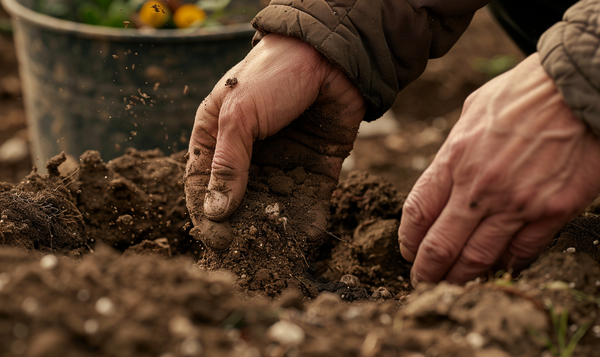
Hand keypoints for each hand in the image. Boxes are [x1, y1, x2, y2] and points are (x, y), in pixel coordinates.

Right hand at [184, 34, 364, 248]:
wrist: (332, 57)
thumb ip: (228, 163)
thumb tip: (215, 212)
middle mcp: (247, 155)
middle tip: (247, 257)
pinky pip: (307, 201)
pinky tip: (307, 237)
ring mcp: (280, 163)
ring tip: (277, 254)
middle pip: (237, 202)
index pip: (202, 185)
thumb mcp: (240, 115)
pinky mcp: (313, 170)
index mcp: (216, 137)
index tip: (217, 242)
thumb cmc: (274, 75)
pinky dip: (306, 220)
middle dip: (241, 229)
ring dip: (273, 230)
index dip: (206, 215)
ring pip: (271, 206)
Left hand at [399, 53, 599, 284]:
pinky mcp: (551, 212)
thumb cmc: (522, 94)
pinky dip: (505, 266)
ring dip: (460, 278)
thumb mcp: (471, 113)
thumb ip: (453, 151)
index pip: (417, 213)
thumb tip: (442, 179)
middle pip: (440, 245)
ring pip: (477, 257)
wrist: (577, 87)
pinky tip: (495, 270)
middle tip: (421, 282)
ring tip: (451, 286)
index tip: (407, 252)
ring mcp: (516, 203)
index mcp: (455, 159)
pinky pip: (521, 252)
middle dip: (425, 270)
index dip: (407, 240)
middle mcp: (479, 187)